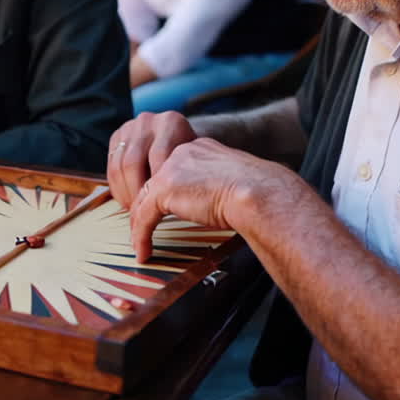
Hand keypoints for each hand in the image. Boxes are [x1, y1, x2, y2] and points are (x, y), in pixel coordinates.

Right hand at [106, 111, 196, 206]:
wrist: (183, 138)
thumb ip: (186, 174)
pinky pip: (110, 167)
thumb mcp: (195, 161)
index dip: (157, 186)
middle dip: (136, 192)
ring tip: (134, 210)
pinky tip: (126, 200)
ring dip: (124, 193)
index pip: (158, 158)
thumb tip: (180, 201)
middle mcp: (148, 121)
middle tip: (142, 213)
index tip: (160, 207)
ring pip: (119, 166)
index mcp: (171, 122)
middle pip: (133, 162)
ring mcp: (130, 127)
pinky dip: (117, 188)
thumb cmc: (192, 157)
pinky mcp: (117, 136)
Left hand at [128, 137, 286, 261]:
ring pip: (144, 200)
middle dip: (145, 208)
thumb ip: (216, 185)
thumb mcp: (233, 181)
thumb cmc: (258, 193)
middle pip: (154, 183)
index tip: (162, 210)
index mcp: (199, 148)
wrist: (259, 194)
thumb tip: (214, 201)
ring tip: (141, 244)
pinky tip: (144, 250)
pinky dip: (141, 235)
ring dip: (139, 225)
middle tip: (142, 228)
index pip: (172, 171)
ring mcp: (171, 170)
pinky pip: (144, 216)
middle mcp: (182, 153)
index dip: (165, 193)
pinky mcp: (165, 190)